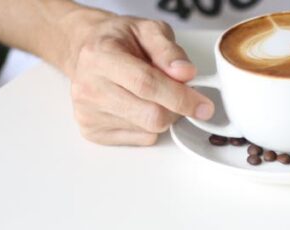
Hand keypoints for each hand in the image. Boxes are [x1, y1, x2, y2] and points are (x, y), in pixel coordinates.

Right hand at [63, 12, 213, 144]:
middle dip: (176, 108)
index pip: (146, 84)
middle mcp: (89, 87)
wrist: (86, 52)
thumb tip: (185, 74)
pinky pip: (141, 139)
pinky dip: (150, 125)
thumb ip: (169, 51)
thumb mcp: (147, 30)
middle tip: (179, 94)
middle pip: (150, 115)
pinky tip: (139, 105)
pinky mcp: (93, 132)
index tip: (204, 106)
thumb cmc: (118, 41)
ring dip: (164, 115)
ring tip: (152, 94)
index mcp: (100, 56)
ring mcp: (88, 113)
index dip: (180, 98)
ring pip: (149, 129)